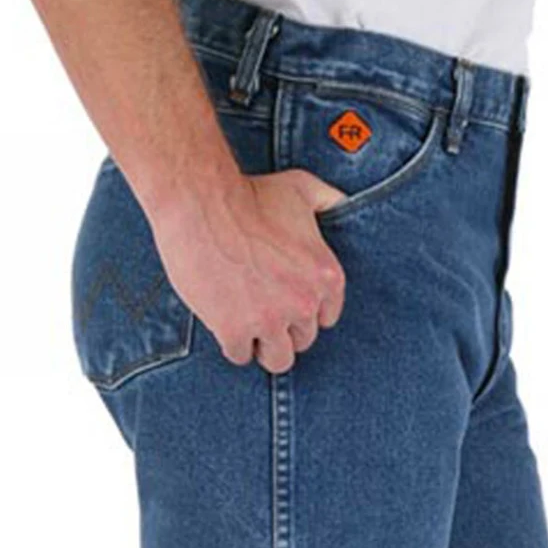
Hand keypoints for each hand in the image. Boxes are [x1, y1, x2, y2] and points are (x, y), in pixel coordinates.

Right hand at [151, 168, 347, 371]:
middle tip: (262, 309)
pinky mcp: (235, 330)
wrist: (203, 202)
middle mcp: (304, 302)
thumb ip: (329, 200)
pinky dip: (232, 343)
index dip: (305, 311)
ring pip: (277, 359)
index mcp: (326, 276)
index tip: (287, 302)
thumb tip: (344, 203)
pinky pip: (240, 355)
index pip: (326, 318)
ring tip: (248, 327)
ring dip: (263, 346)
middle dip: (284, 328)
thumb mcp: (302, 189)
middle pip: (302, 340)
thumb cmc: (250, 193)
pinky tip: (224, 323)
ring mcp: (270, 320)